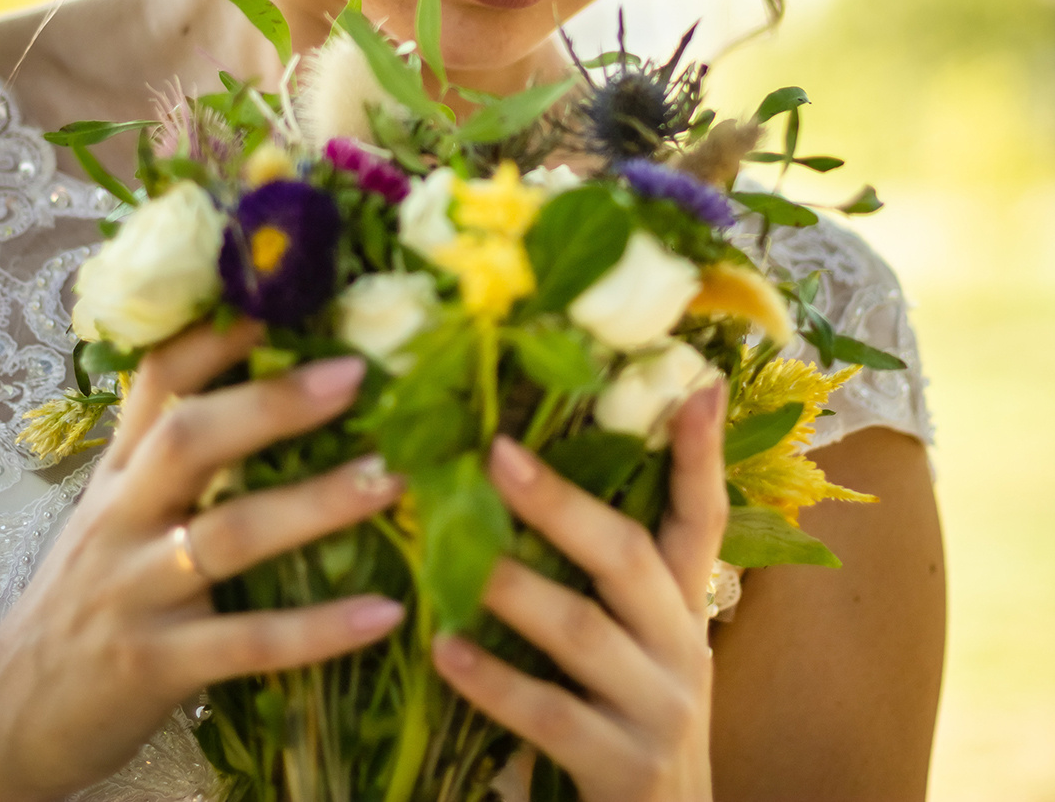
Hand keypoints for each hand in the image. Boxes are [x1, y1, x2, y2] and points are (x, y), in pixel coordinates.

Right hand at [0, 318, 405, 801]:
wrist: (13, 712)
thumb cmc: (91, 592)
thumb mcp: (116, 509)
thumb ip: (174, 452)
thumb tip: (274, 379)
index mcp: (124, 470)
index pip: (161, 380)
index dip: (220, 336)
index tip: (285, 297)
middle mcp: (126, 516)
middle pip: (192, 440)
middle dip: (275, 402)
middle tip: (357, 372)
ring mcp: (139, 589)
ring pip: (232, 535)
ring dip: (319, 504)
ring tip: (395, 479)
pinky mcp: (158, 664)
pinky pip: (248, 641)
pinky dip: (319, 630)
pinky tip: (386, 613)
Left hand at [432, 381, 727, 801]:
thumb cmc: (632, 714)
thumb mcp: (641, 637)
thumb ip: (608, 567)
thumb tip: (533, 470)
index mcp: (685, 603)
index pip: (704, 517)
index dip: (702, 455)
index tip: (697, 387)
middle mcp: (681, 645)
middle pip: (630, 557)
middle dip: (562, 503)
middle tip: (496, 454)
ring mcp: (658, 709)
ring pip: (585, 634)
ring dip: (515, 588)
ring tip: (452, 557)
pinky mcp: (624, 769)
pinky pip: (552, 717)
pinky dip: (496, 682)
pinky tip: (446, 652)